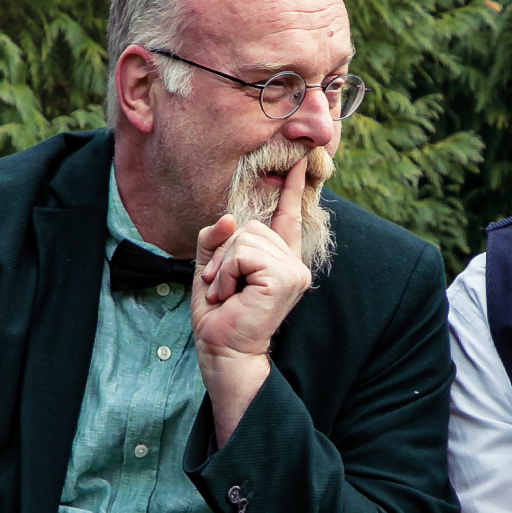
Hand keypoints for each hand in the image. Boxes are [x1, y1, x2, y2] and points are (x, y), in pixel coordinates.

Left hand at [194, 156, 315, 440]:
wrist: (223, 352)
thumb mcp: (211, 268)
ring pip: (245, 238)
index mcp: (279, 261)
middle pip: (251, 227)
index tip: (300, 160)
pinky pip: (243, 253)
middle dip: (224, 253)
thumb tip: (229, 217)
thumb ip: (217, 239)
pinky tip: (230, 296)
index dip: (293, 188)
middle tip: (219, 287)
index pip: (289, 216)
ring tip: (225, 294)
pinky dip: (226, 272)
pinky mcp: (284, 277)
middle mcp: (292, 263)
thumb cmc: (219, 317)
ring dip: (223, 266)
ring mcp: (293, 270)